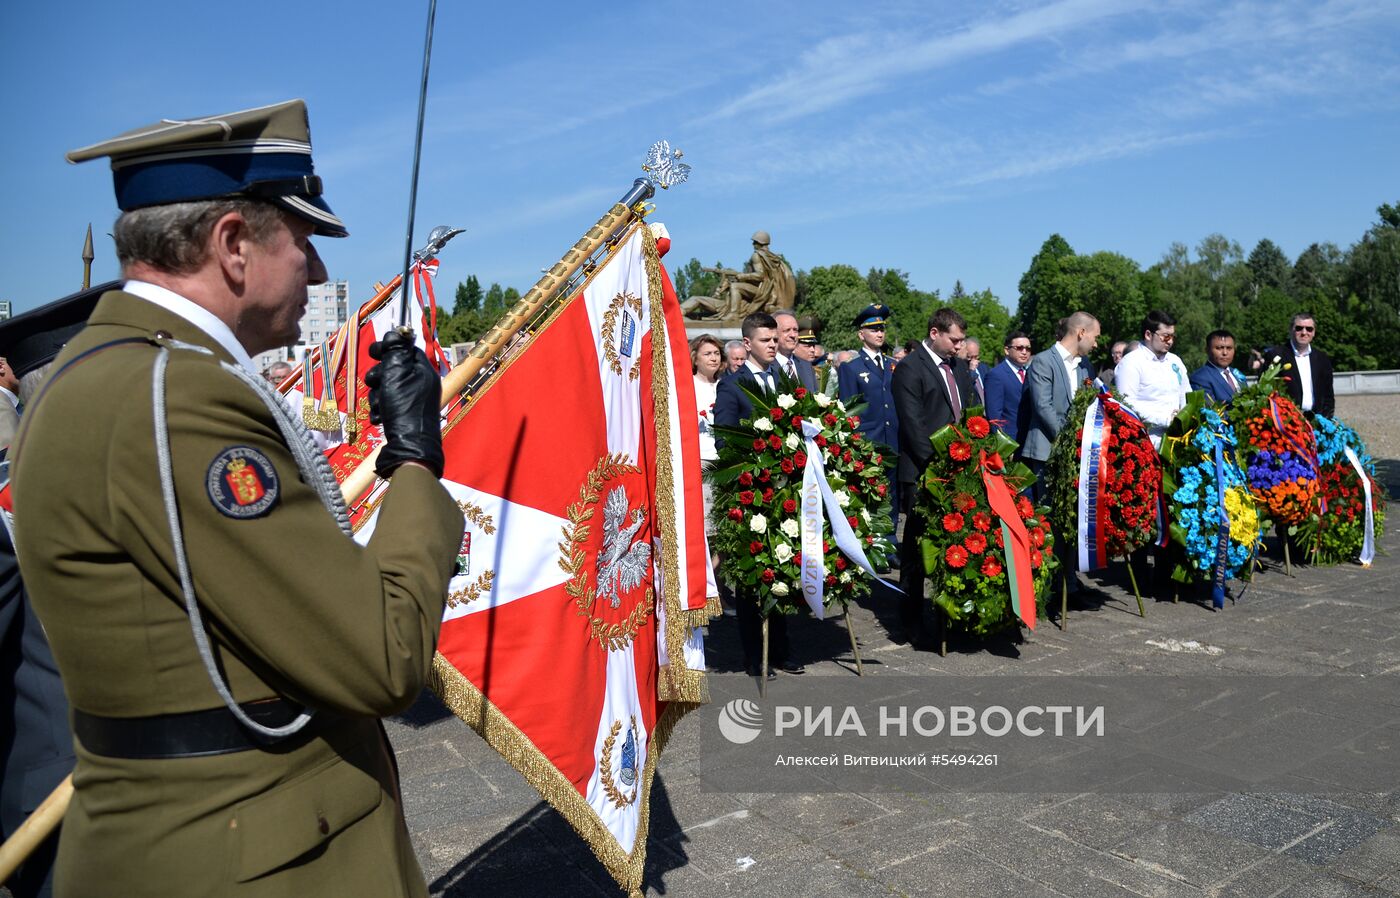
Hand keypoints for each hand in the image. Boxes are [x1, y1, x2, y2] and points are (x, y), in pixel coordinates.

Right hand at [365, 329, 443, 478]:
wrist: (409, 447)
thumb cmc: (405, 407)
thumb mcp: (398, 373)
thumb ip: (396, 350)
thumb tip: (398, 330)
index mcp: (423, 371)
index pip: (404, 349)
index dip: (387, 348)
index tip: (373, 351)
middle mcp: (420, 384)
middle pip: (392, 369)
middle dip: (379, 376)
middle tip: (377, 384)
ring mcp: (413, 401)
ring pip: (386, 388)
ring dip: (378, 396)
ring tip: (382, 406)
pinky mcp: (404, 416)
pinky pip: (386, 406)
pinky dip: (381, 410)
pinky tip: (382, 418)